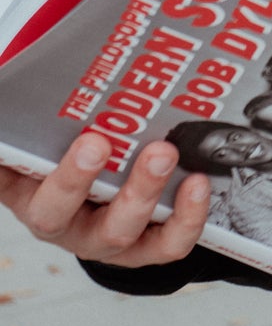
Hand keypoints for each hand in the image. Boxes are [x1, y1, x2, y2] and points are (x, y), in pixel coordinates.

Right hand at [0, 133, 208, 267]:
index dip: (6, 168)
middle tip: (95, 143)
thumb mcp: (51, 134)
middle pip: (56, 211)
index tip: (10, 152)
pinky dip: (186, 218)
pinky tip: (198, 184)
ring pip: (118, 230)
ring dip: (141, 191)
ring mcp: (102, 240)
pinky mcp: (144, 250)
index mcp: (27, 190)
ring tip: (162, 153)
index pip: (5, 181)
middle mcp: (60, 221)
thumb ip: (40, 114)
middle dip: (75, 178)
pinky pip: (166, 244)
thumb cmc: (77, 152)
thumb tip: (21, 76)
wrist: (110, 197)